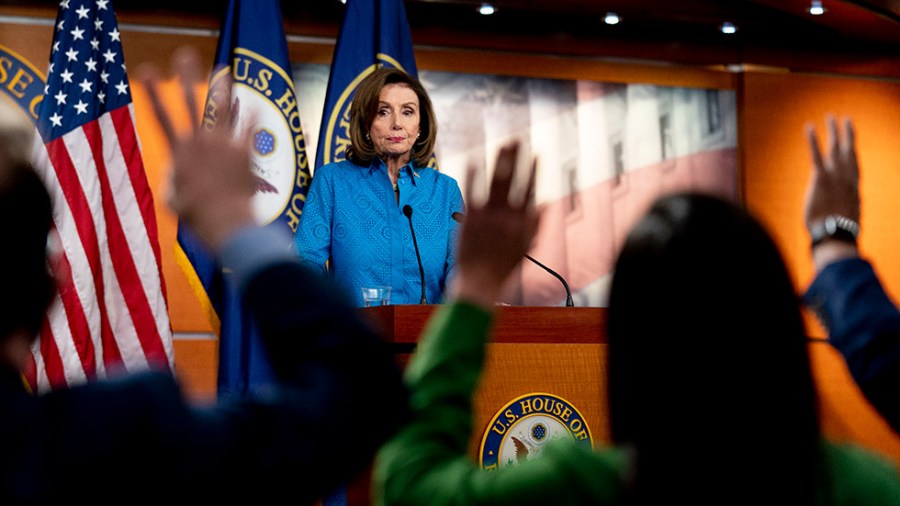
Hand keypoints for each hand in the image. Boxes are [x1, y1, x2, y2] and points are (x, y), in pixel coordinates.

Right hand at [136, 47, 255, 250]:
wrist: (225, 219)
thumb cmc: (197, 215)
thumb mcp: (174, 201)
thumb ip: (172, 184)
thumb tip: (173, 181)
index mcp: (181, 151)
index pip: (161, 115)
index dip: (151, 91)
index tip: (144, 70)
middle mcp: (202, 141)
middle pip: (192, 102)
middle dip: (186, 76)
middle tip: (183, 55)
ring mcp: (224, 144)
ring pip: (223, 108)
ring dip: (222, 87)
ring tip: (223, 70)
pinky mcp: (245, 151)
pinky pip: (250, 127)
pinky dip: (252, 115)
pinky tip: (254, 102)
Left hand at [451, 142, 538, 307]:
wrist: (480, 282)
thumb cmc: (503, 268)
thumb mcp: (526, 248)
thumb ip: (537, 225)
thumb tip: (547, 203)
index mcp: (523, 222)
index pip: (531, 189)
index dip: (534, 171)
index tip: (537, 154)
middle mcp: (507, 216)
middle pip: (514, 181)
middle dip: (517, 158)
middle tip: (518, 140)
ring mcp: (489, 216)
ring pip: (496, 182)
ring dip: (500, 161)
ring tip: (503, 145)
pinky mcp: (471, 219)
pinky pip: (473, 192)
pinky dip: (475, 176)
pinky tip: (475, 160)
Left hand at [804, 115, 860, 268]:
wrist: (835, 234)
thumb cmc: (838, 233)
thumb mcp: (845, 220)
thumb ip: (844, 212)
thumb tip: (844, 217)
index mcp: (853, 188)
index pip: (854, 165)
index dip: (853, 152)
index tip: (852, 143)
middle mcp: (847, 177)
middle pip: (849, 150)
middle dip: (847, 134)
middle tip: (845, 119)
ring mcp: (835, 176)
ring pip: (835, 147)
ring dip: (833, 130)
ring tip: (830, 117)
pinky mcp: (821, 177)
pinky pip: (816, 154)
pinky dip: (812, 140)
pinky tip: (809, 127)